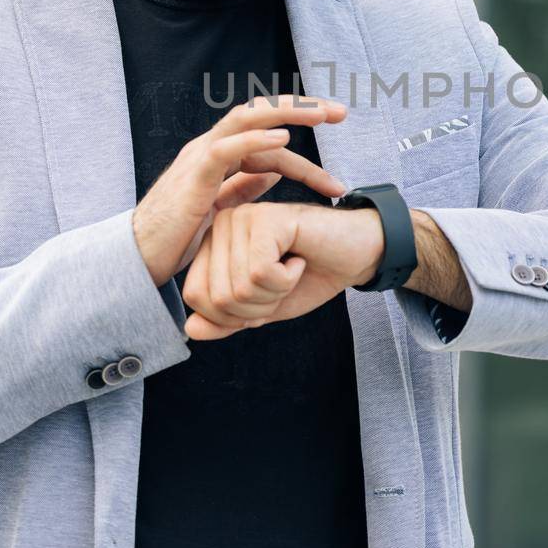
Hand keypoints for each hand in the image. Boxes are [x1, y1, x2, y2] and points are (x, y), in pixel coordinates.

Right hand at [130, 94, 347, 285]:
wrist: (140, 258)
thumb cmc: (179, 236)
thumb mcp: (221, 210)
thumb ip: (243, 187)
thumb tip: (273, 172)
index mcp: (222, 156)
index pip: (270, 141)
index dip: (304, 150)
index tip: (337, 176)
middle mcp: (211, 147)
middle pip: (260, 114)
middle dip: (301, 109)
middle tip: (340, 112)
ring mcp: (200, 156)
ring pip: (245, 119)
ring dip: (286, 113)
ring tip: (320, 115)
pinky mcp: (192, 174)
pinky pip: (225, 148)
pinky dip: (254, 140)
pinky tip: (283, 139)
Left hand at [179, 202, 384, 340]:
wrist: (356, 254)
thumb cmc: (311, 276)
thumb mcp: (263, 309)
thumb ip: (226, 320)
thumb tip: (190, 329)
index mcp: (213, 244)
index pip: (195, 298)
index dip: (234, 315)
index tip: (266, 293)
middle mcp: (221, 225)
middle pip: (216, 297)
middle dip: (257, 307)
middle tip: (283, 280)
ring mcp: (242, 217)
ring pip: (238, 288)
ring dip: (275, 292)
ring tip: (292, 267)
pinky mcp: (266, 218)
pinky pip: (261, 273)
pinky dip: (287, 279)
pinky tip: (299, 258)